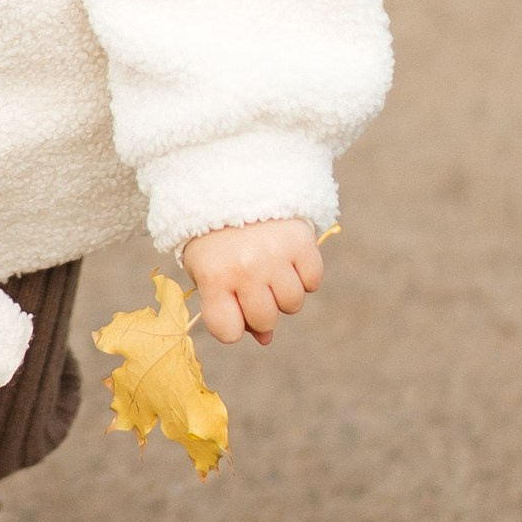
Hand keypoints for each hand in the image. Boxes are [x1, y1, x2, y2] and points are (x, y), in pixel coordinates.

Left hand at [181, 217, 323, 348]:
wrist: (232, 182)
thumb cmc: (216, 237)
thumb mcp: (208, 270)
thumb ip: (229, 308)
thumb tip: (265, 339)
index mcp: (214, 276)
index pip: (228, 331)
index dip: (232, 324)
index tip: (230, 307)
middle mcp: (245, 268)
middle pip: (265, 320)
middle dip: (260, 307)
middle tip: (251, 282)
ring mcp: (275, 255)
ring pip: (293, 304)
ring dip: (284, 292)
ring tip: (270, 267)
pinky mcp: (302, 241)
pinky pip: (313, 281)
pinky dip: (305, 275)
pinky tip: (288, 257)